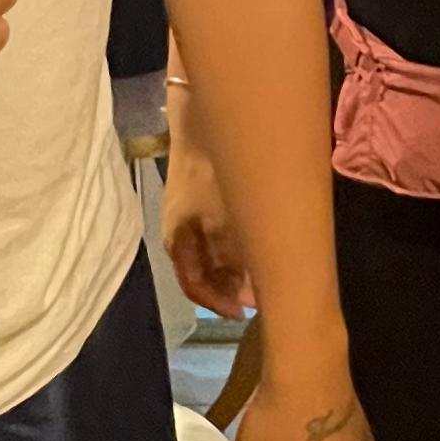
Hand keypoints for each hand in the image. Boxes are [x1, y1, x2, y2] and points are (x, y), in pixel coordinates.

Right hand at [159, 124, 253, 317]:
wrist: (201, 127)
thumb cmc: (210, 177)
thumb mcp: (223, 222)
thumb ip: (232, 258)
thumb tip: (247, 287)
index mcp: (177, 243)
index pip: (194, 287)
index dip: (218, 304)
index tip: (245, 312)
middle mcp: (180, 234)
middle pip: (203, 273)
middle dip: (230, 289)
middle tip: (260, 297)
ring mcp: (189, 217)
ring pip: (210, 255)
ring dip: (234, 269)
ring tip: (262, 275)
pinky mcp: (201, 200)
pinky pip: (215, 236)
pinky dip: (234, 248)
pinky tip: (255, 244)